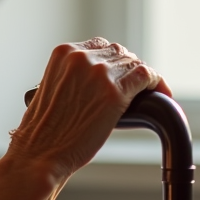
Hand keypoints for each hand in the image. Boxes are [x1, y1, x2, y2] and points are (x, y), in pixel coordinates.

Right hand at [6, 38, 169, 180]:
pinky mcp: (115, 93)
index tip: (120, 73)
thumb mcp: (53, 89)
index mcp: (63, 53)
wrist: (39, 154)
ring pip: (134, 63)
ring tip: (148, 92)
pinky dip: (157, 83)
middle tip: (136, 87)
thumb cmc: (44, 132)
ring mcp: (99, 73)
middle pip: (119, 52)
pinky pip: (146, 76)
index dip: (114, 60)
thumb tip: (99, 81)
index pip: (99, 46)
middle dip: (128, 68)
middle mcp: (81, 57)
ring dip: (143, 77)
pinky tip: (160, 92)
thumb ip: (73, 77)